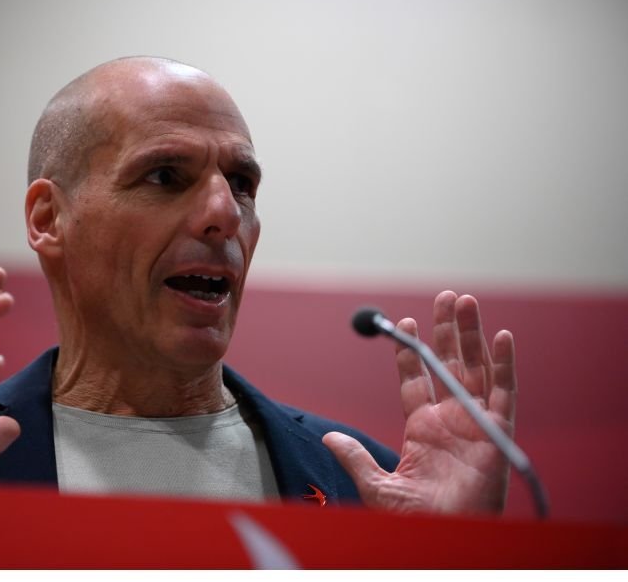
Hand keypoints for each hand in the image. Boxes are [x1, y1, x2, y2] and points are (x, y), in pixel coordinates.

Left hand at [323, 291, 515, 513]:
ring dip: (472, 334)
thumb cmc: (417, 519)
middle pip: (449, 364)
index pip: (416, 379)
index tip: (403, 321)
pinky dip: (505, 364)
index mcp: (422, 428)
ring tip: (466, 301)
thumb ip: (355, 458)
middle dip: (447, 330)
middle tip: (446, 297)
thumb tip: (328, 437)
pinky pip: (505, 392)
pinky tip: (501, 335)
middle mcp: (450, 419)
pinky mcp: (497, 432)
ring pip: (475, 368)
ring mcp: (475, 423)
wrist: (447, 536)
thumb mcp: (378, 487)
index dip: (410, 351)